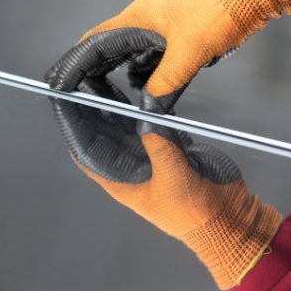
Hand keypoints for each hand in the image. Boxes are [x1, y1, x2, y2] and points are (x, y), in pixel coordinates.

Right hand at [45, 0, 290, 111]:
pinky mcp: (186, 24)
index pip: (96, 40)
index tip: (62, 78)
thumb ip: (166, 83)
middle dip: (103, 70)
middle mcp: (149, 14)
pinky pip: (162, 49)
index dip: (77, 61)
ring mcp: (168, 17)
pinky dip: (159, 66)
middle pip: (116, 45)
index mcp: (140, 15)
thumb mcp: (188, 54)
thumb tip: (150, 107)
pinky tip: (166, 83)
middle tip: (91, 92)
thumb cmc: (219, 11)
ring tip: (133, 95)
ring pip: (142, 49)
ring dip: (137, 71)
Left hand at [49, 75, 281, 289]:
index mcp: (119, 178)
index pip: (84, 147)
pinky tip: (137, 83)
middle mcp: (127, 163)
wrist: (228, 219)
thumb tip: (147, 115)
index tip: (61, 96)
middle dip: (88, 104)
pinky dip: (142, 103)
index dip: (71, 123)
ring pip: (121, 122)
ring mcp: (147, 154)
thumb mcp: (174, 179)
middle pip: (99, 129)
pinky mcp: (168, 146)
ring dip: (110, 100)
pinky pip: (148, 120)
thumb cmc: (194, 210)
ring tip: (99, 70)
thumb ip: (159, 146)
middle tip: (79, 72)